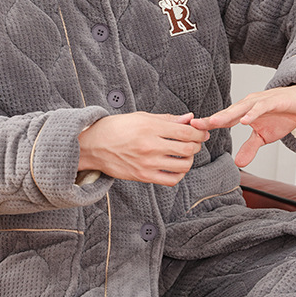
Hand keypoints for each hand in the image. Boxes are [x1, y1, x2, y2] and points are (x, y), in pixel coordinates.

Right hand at [78, 112, 208, 185]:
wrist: (93, 145)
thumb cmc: (116, 128)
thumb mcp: (141, 117)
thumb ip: (167, 119)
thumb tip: (189, 118)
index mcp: (150, 128)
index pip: (186, 132)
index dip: (199, 132)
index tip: (202, 132)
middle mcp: (150, 146)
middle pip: (188, 149)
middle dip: (196, 145)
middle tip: (194, 142)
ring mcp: (147, 163)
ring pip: (183, 165)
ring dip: (189, 160)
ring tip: (185, 155)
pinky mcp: (143, 176)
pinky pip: (171, 180)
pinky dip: (179, 174)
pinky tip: (175, 167)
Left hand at [191, 84, 295, 167]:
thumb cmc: (282, 114)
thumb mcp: (264, 136)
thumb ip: (250, 147)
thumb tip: (238, 163)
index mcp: (242, 112)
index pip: (222, 120)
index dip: (208, 125)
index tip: (191, 131)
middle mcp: (247, 104)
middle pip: (226, 113)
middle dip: (211, 119)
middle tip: (195, 125)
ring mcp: (260, 101)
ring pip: (240, 108)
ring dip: (227, 115)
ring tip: (214, 122)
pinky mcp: (274, 101)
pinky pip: (261, 107)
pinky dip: (252, 114)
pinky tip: (245, 121)